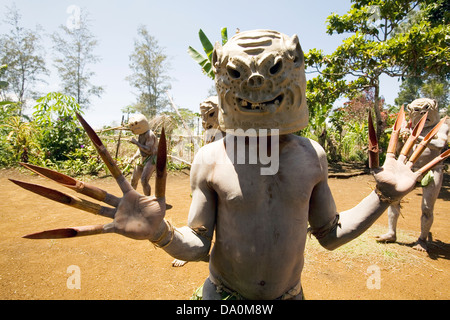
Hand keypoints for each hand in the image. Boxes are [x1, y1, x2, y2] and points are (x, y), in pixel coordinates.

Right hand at [11, 113, 167, 240]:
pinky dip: (75, 232)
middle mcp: (114, 201)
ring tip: (46, 191)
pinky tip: (57, 233)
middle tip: (44, 169)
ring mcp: (112, 214)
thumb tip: (165, 152)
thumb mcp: (160, 192)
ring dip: (67, 201)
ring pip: (87, 206)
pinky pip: (93, 230)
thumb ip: (160, 175)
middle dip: (69, 180)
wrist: (157, 230)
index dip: (102, 153)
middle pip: (90, 188)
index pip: (112, 169)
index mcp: (125, 191)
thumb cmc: (157, 212)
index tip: (92, 138)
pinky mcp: (114, 228)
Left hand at [368, 107, 448, 201]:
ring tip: (433, 134)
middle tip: (420, 123)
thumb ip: (373, 157)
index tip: (399, 123)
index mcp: (391, 159)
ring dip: (425, 144)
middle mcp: (400, 162)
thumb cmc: (381, 182)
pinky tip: (444, 155)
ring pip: (418, 153)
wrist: (388, 195)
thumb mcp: (375, 168)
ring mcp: (408, 168)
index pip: (394, 143)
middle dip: (414, 135)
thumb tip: (370, 144)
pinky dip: (435, 162)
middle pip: (409, 145)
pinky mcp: (415, 175)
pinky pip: (427, 167)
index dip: (396, 134)